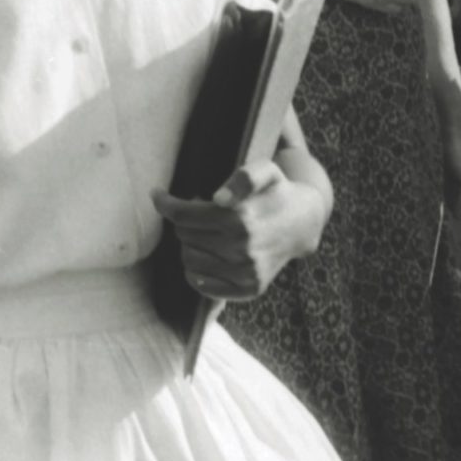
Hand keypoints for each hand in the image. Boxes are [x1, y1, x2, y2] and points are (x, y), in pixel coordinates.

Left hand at [152, 162, 327, 300]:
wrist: (303, 223)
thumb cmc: (276, 192)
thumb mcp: (266, 171)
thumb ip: (244, 177)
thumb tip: (219, 198)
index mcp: (241, 220)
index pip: (183, 216)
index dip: (166, 204)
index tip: (158, 195)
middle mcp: (244, 250)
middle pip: (184, 236)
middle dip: (185, 222)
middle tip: (199, 213)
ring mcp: (247, 273)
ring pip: (188, 260)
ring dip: (189, 245)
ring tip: (206, 233)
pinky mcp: (249, 290)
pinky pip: (202, 285)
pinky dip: (196, 271)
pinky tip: (207, 255)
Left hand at [442, 111, 460, 218]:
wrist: (453, 124)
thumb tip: (460, 217)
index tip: (449, 216)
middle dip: (454, 201)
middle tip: (441, 207)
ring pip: (454, 187)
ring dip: (446, 192)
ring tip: (436, 196)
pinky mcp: (452, 162)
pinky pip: (446, 178)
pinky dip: (441, 182)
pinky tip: (433, 184)